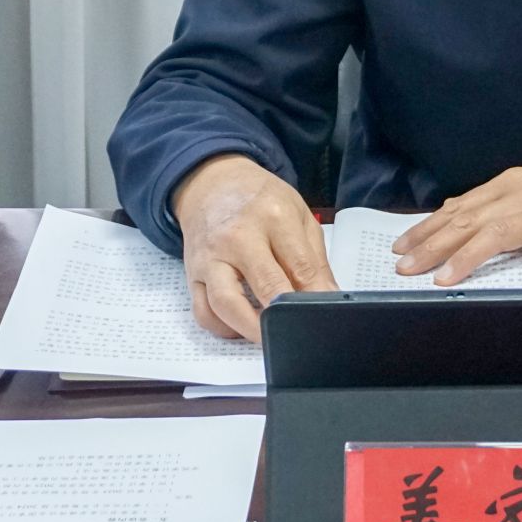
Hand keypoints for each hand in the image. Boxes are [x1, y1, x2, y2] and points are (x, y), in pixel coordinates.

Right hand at [171, 154, 335, 341]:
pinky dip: (222, 328)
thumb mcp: (298, 215)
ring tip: (270, 337)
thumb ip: (314, 258)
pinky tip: (241, 327)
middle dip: (285, 316)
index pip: (299, 266)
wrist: (212, 184)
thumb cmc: (260, 200)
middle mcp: (238, 237)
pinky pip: (203, 312)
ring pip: (226, 305)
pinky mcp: (192, 274)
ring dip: (250, 329)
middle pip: (265, 287)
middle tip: (300, 332)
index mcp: (273, 217)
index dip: (315, 297)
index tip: (325, 316)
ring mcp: (211, 257)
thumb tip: (328, 297)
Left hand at [390, 153, 521, 287]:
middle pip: (471, 220)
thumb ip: (499, 199)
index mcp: (512, 185)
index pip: (461, 208)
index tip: (402, 247)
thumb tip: (460, 211)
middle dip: (434, 245)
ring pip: (501, 233)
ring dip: (469, 256)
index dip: (429, 229)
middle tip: (405, 266)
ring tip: (444, 277)